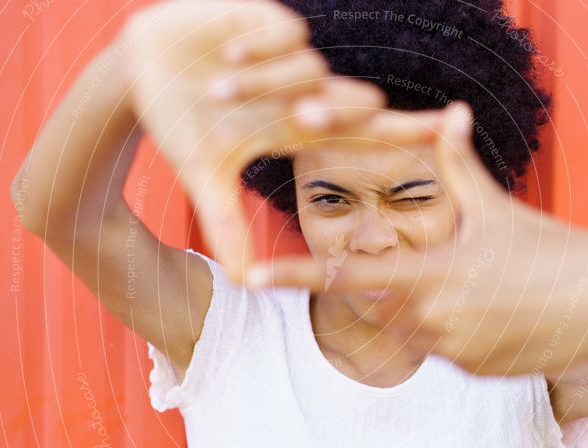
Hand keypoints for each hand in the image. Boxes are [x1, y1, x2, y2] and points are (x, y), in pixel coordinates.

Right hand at [119, 0, 438, 282]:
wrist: (141, 70)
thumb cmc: (179, 123)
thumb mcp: (202, 176)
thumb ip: (226, 224)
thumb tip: (242, 282)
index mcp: (295, 127)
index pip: (363, 131)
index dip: (404, 130)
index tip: (446, 128)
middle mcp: (299, 91)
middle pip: (349, 99)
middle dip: (329, 110)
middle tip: (301, 118)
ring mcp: (283, 55)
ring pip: (310, 68)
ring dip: (266, 83)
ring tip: (216, 90)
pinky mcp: (261, 17)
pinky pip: (285, 31)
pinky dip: (260, 45)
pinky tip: (226, 53)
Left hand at [248, 101, 587, 375]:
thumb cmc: (552, 249)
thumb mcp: (498, 207)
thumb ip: (458, 165)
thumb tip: (450, 111)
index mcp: (430, 273)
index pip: (347, 275)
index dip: (294, 275)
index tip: (252, 276)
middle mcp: (433, 319)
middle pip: (377, 305)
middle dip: (389, 285)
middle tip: (433, 266)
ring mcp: (453, 351)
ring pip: (408, 330)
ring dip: (421, 308)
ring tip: (474, 286)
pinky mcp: (474, 374)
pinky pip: (441, 351)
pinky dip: (452, 331)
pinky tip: (493, 311)